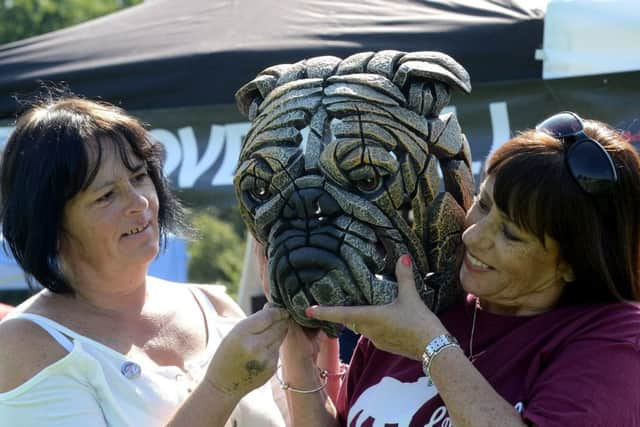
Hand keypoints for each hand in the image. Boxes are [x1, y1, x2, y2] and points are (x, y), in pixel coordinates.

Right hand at [205, 306, 288, 400]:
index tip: (281, 308)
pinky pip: (278, 350)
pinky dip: (274, 346)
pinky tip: (262, 351)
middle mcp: (256, 346)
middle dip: (281, 320)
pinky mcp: (272, 367)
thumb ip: (255, 320)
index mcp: (242, 334)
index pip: (269, 316)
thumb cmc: (227, 354)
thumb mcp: (235, 333)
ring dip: (278, 332)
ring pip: (281, 337)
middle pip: (279, 325)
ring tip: (265, 335)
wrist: (223, 385)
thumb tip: (275, 308)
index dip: (277, 311)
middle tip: (279, 317)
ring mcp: (266, 358)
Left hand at [306, 255, 447, 359]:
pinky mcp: (386, 346)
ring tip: (364, 305)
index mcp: (371, 317)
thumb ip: (404, 277)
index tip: (308, 310)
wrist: (434, 349)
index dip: (324, 312)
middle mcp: (369, 331)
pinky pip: (373, 333)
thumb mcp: (411, 297)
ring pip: (362, 327)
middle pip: (351, 320)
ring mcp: (377, 340)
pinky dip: (373, 325)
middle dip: (344, 312)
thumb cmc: (420, 322)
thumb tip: (403, 256)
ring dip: (361, 318)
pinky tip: (385, 318)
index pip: (341, 314)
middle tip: (335, 301)